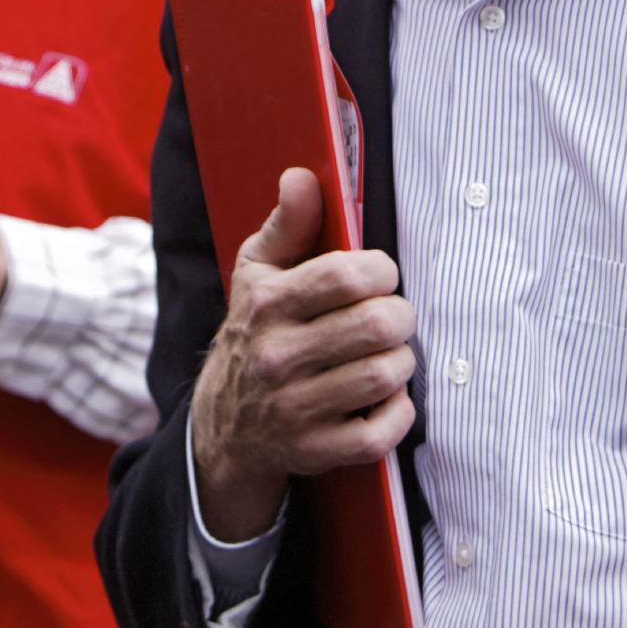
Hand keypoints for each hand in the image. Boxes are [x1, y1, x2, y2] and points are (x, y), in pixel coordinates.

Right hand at [189, 168, 415, 541]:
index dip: (382, 270)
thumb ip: (288, 223)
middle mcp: (277, 356)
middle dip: (400, 316)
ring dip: (401, 362)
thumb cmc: (255, 332)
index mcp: (267, 304)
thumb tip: (302, 177)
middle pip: (376, 325)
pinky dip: (396, 413)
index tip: (381, 276)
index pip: (348, 275)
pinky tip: (385, 397)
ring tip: (387, 353)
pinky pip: (379, 433)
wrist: (225, 425)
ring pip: (384, 375)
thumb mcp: (258, 272)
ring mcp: (294, 408)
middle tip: (392, 317)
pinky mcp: (314, 451)